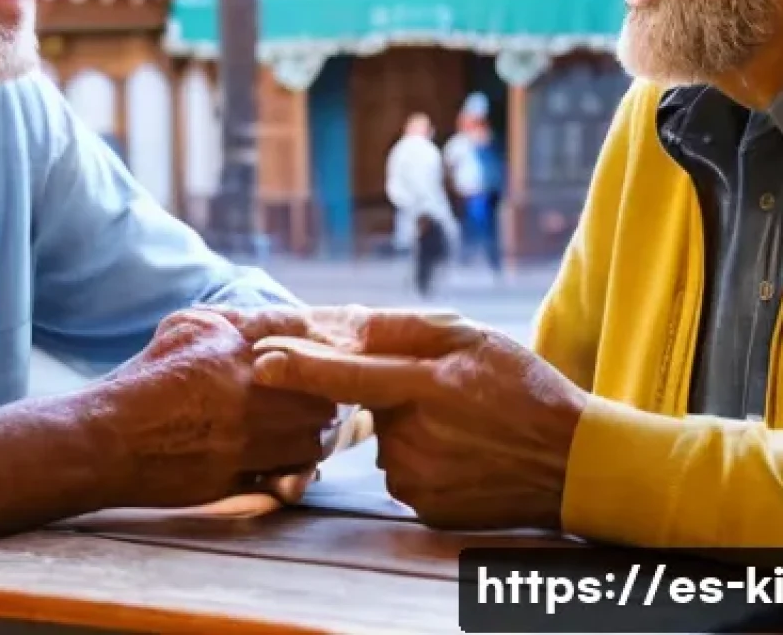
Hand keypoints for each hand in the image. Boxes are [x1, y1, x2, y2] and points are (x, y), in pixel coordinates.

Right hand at [96, 307, 337, 509]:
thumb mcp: (180, 331)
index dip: (317, 368)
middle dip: (321, 406)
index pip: (307, 360)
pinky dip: (287, 471)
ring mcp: (241, 442)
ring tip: (295, 435)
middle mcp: (245, 398)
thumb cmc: (141, 382)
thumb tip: (258, 322)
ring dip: (308, 440)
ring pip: (309, 445)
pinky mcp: (232, 480)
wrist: (105, 439)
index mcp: (234, 355)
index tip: (315, 373)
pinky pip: (282, 477)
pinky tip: (274, 462)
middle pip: (320, 406)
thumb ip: (224, 322)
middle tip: (313, 407)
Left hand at [253, 311, 586, 532]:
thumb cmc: (521, 387)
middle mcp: (413, 436)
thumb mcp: (471, 337)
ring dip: (404, 426)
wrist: (570, 462)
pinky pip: (400, 471)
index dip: (300, 367)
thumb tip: (349, 326)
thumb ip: (405, 330)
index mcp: (425, 386)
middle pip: (368, 406)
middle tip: (446, 394)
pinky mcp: (423, 507)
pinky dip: (419, 457)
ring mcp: (417, 478)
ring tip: (459, 424)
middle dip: (389, 392)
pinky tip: (457, 452)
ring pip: (383, 440)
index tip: (261, 359)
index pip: (345, 374)